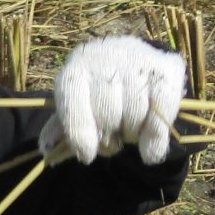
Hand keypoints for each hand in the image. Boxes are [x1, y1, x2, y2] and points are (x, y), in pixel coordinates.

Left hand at [39, 35, 186, 165]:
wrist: (133, 60)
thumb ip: (62, 126)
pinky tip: (150, 151)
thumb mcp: (76, 102)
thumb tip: (47, 149)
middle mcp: (106, 58)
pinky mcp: (166, 68)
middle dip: (109, 137)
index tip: (87, 155)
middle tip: (112, 139)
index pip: (73, 103)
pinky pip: (161, 112)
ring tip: (129, 132)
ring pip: (134, 115)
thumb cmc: (98, 89)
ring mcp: (138, 60)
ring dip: (132, 136)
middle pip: (106, 114)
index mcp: (77, 68)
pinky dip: (155, 137)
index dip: (79, 134)